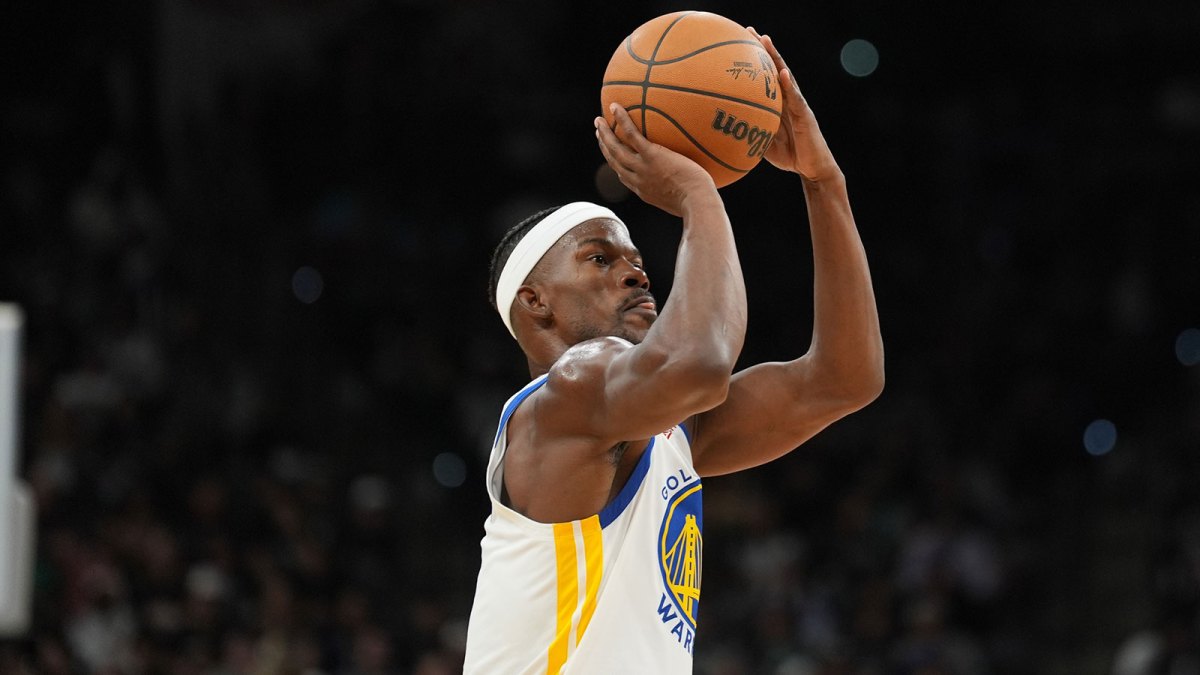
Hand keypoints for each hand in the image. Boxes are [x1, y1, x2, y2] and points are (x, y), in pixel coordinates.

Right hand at [595, 104, 716, 216]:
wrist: (697, 203)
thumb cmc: (699, 203)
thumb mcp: (685, 201)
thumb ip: (682, 189)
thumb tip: (693, 181)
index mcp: (644, 190)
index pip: (624, 176)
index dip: (615, 163)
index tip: (610, 153)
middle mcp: (638, 180)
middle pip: (614, 161)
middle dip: (604, 146)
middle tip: (599, 132)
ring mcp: (642, 167)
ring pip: (616, 149)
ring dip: (605, 134)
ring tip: (599, 120)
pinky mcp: (651, 156)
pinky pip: (631, 135)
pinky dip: (621, 120)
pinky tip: (616, 107)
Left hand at [749, 27, 841, 182]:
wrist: (813, 169)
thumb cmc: (790, 156)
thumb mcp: (762, 144)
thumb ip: (749, 133)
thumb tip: (723, 134)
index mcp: (777, 103)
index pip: (764, 76)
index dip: (753, 60)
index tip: (738, 42)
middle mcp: (788, 99)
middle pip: (774, 68)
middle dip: (763, 49)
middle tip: (749, 30)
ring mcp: (798, 104)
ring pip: (786, 76)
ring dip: (775, 58)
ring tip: (765, 40)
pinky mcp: (806, 115)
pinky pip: (796, 98)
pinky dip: (789, 85)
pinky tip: (782, 73)